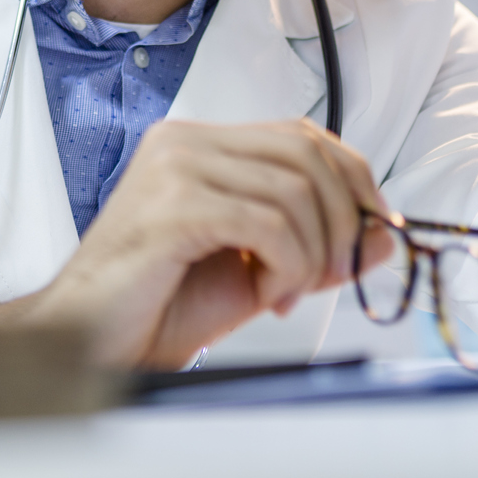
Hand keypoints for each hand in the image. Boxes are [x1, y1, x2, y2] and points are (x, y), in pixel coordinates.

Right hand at [29, 118, 397, 369]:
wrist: (91, 343)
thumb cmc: (159, 306)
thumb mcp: (259, 270)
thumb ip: (317, 245)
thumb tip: (385, 234)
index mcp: (200, 144)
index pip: (303, 135)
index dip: (353, 179)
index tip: (373, 230)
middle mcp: (185, 142)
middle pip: (308, 154)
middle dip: (342, 221)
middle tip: (332, 275)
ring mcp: (176, 167)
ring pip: (295, 191)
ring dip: (310, 255)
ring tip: (282, 293)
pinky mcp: (174, 205)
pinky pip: (269, 223)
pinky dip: (287, 267)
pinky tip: (266, 294)